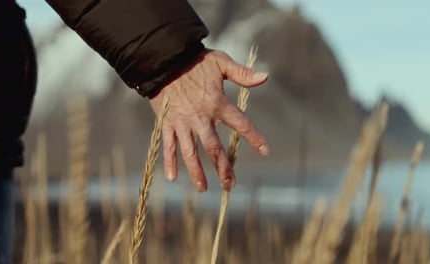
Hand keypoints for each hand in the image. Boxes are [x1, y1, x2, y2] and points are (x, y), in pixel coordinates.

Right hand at [149, 49, 268, 191]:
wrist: (164, 60)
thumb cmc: (195, 61)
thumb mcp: (220, 63)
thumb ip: (242, 74)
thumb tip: (265, 78)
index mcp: (217, 103)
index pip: (240, 124)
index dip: (254, 137)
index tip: (265, 150)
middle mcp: (200, 117)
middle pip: (213, 148)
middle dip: (223, 168)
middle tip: (230, 185)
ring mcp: (182, 122)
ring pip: (190, 152)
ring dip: (196, 171)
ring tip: (203, 188)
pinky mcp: (167, 122)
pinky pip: (168, 144)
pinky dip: (169, 161)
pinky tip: (172, 177)